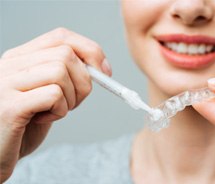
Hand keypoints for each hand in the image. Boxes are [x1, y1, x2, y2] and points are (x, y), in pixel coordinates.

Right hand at [0, 28, 109, 181]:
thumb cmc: (26, 124)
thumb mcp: (46, 92)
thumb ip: (65, 75)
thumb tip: (100, 68)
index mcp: (20, 58)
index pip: (61, 36)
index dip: (89, 50)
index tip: (104, 71)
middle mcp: (10, 65)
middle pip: (66, 54)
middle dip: (83, 81)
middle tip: (74, 102)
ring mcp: (7, 83)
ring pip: (61, 72)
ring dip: (71, 98)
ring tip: (56, 111)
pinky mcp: (10, 106)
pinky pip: (53, 95)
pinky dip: (60, 110)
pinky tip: (44, 119)